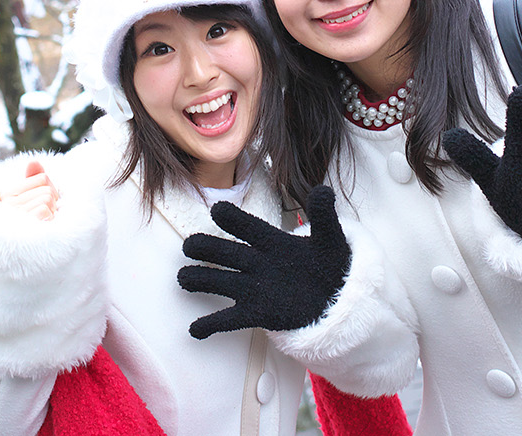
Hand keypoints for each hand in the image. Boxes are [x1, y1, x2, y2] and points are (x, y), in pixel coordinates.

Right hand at [0, 160, 58, 220]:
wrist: (22, 254)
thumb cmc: (28, 219)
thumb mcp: (31, 197)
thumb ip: (33, 178)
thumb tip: (32, 161)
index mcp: (7, 194)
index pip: (43, 178)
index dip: (50, 188)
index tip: (44, 200)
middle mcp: (7, 202)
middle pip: (47, 189)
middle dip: (52, 201)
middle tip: (45, 211)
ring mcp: (14, 213)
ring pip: (47, 198)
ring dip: (51, 210)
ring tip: (44, 217)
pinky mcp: (21, 223)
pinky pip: (43, 209)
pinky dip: (48, 217)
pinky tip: (43, 223)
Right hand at [178, 186, 350, 339]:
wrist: (337, 298)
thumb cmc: (330, 264)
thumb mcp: (331, 239)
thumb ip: (324, 217)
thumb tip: (323, 191)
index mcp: (274, 242)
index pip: (251, 228)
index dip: (235, 220)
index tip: (218, 210)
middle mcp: (258, 263)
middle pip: (227, 253)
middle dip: (207, 248)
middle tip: (190, 245)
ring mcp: (254, 288)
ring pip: (221, 282)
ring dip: (201, 280)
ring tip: (184, 279)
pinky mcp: (256, 313)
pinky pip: (229, 319)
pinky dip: (211, 325)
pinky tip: (195, 330)